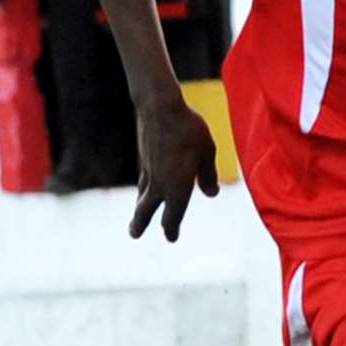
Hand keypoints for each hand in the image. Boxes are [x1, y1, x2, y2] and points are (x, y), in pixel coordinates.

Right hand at [130, 96, 218, 240]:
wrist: (159, 107)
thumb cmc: (189, 129)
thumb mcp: (207, 152)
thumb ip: (208, 175)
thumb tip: (211, 194)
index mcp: (176, 188)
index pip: (172, 217)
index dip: (172, 229)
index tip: (171, 238)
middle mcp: (158, 184)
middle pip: (146, 211)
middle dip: (141, 224)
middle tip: (134, 235)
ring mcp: (148, 171)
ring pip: (142, 196)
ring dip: (139, 209)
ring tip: (136, 218)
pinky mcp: (143, 159)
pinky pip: (143, 181)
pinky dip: (143, 190)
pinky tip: (144, 188)